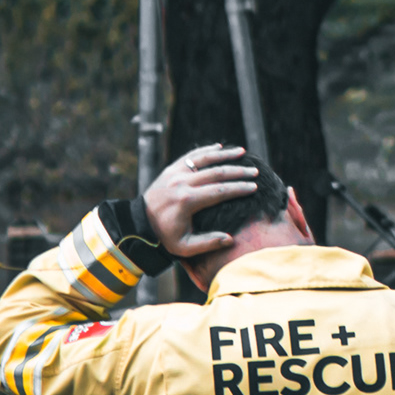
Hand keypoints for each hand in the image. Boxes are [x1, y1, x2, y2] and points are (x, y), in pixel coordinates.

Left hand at [143, 143, 263, 260]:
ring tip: (242, 152)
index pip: (220, 191)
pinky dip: (206, 150)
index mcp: (187, 201)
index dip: (239, 189)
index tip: (254, 187)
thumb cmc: (165, 236)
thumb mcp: (185, 247)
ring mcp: (175, 173)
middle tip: (254, 172)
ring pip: (204, 159)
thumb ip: (208, 243)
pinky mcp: (171, 169)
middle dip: (238, 171)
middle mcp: (182, 183)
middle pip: (216, 173)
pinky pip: (191, 156)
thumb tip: (230, 238)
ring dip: (225, 155)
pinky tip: (219, 147)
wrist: (139, 223)